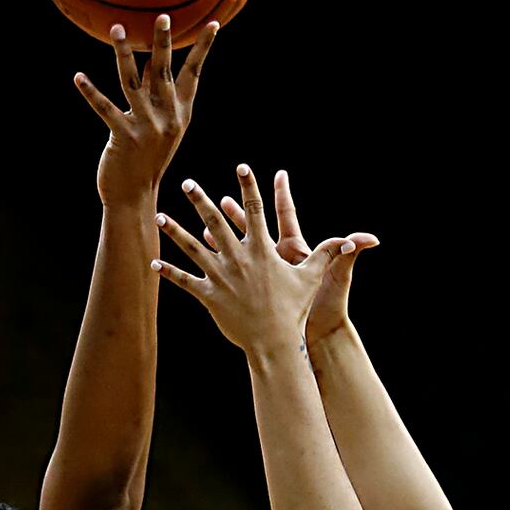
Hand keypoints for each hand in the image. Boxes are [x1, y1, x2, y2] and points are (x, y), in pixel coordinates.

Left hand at [74, 16, 218, 208]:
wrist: (134, 195)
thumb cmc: (146, 158)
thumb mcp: (162, 127)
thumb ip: (158, 95)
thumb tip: (149, 60)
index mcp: (179, 112)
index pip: (194, 73)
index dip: (203, 48)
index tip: (214, 23)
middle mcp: (166, 117)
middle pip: (164, 72)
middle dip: (163, 43)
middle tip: (163, 17)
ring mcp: (145, 127)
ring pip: (132, 83)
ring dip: (123, 54)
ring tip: (117, 29)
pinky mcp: (124, 137)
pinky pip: (105, 108)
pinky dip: (91, 92)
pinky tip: (79, 77)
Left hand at [153, 164, 349, 351]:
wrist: (275, 341)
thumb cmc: (296, 309)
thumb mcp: (313, 277)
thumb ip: (330, 253)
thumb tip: (358, 239)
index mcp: (263, 249)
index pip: (256, 210)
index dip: (249, 187)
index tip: (241, 167)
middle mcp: (239, 258)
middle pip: (216, 222)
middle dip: (200, 199)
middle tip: (187, 182)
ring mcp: (221, 276)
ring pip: (193, 247)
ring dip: (174, 230)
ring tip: (158, 215)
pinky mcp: (209, 296)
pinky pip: (185, 281)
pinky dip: (168, 272)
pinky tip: (152, 262)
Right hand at [220, 170, 377, 348]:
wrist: (317, 335)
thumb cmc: (329, 306)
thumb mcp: (337, 275)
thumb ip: (348, 251)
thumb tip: (372, 238)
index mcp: (295, 250)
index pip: (286, 217)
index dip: (283, 196)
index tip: (280, 174)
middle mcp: (276, 259)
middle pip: (255, 229)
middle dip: (239, 212)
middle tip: (224, 198)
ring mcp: (261, 275)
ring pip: (236, 251)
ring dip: (219, 238)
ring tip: (204, 226)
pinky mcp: (253, 293)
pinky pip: (227, 277)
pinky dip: (213, 266)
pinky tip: (197, 259)